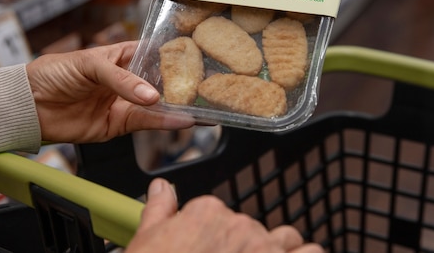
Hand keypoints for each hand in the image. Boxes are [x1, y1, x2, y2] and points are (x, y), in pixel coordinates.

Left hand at [26, 41, 194, 142]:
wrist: (26, 106)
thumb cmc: (52, 73)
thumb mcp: (88, 65)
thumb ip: (120, 79)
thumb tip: (150, 96)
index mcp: (120, 56)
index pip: (152, 53)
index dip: (173, 55)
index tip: (197, 57)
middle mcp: (126, 80)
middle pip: (159, 81)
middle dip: (182, 84)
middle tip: (206, 86)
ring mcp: (123, 103)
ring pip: (157, 105)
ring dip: (179, 107)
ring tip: (203, 107)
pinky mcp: (117, 125)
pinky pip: (145, 123)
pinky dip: (164, 123)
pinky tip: (182, 120)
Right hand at [126, 178, 323, 252]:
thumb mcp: (146, 241)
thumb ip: (160, 211)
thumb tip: (161, 186)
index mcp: (206, 212)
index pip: (220, 215)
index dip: (215, 239)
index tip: (207, 251)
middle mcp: (239, 224)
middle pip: (252, 230)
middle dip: (244, 249)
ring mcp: (264, 247)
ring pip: (287, 239)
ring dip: (281, 251)